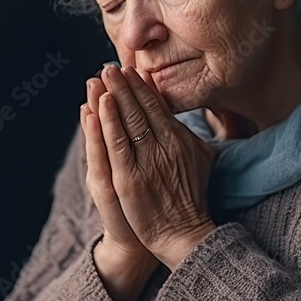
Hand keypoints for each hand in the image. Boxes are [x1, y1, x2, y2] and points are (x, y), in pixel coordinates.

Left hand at [83, 64, 216, 268]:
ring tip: (101, 77)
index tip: (130, 70)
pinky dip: (107, 122)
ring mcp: (146, 162)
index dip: (141, 86)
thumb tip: (174, 110)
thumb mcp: (201, 158)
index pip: (157, 105)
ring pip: (127, 121)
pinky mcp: (128, 178)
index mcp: (180, 139)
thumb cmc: (191, 196)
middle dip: (124, 84)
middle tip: (110, 66)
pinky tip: (100, 104)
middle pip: (140, 108)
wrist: (183, 234)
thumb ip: (189, 133)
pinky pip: (116, 144)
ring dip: (113, 95)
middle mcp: (165, 146)